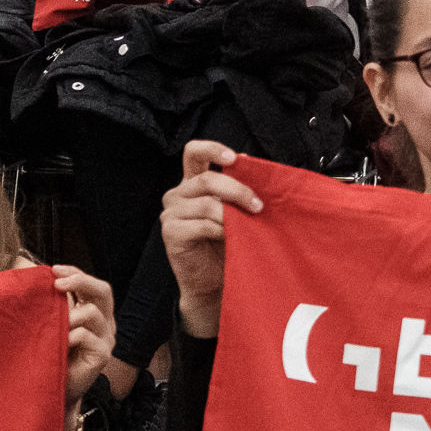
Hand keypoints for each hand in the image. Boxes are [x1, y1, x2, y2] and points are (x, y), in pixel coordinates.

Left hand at [52, 265, 116, 411]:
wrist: (51, 391)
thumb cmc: (48, 357)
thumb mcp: (49, 325)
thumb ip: (50, 305)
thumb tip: (31, 276)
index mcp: (94, 312)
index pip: (91, 285)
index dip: (75, 272)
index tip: (53, 270)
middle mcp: (104, 323)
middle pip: (103, 291)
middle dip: (81, 281)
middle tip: (58, 284)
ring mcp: (106, 339)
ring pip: (93, 312)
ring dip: (68, 315)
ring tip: (52, 326)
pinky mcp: (102, 355)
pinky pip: (86, 335)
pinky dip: (68, 335)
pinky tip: (58, 343)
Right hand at [161, 140, 258, 339]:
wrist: (215, 281)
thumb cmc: (228, 243)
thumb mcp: (236, 211)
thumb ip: (238, 190)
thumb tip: (254, 167)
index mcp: (194, 183)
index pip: (193, 152)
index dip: (213, 149)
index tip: (234, 158)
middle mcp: (178, 194)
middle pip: (205, 179)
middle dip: (237, 189)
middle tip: (258, 205)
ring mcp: (172, 213)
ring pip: (206, 203)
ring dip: (232, 213)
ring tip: (249, 223)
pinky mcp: (171, 233)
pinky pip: (201, 224)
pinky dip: (221, 229)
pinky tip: (230, 237)